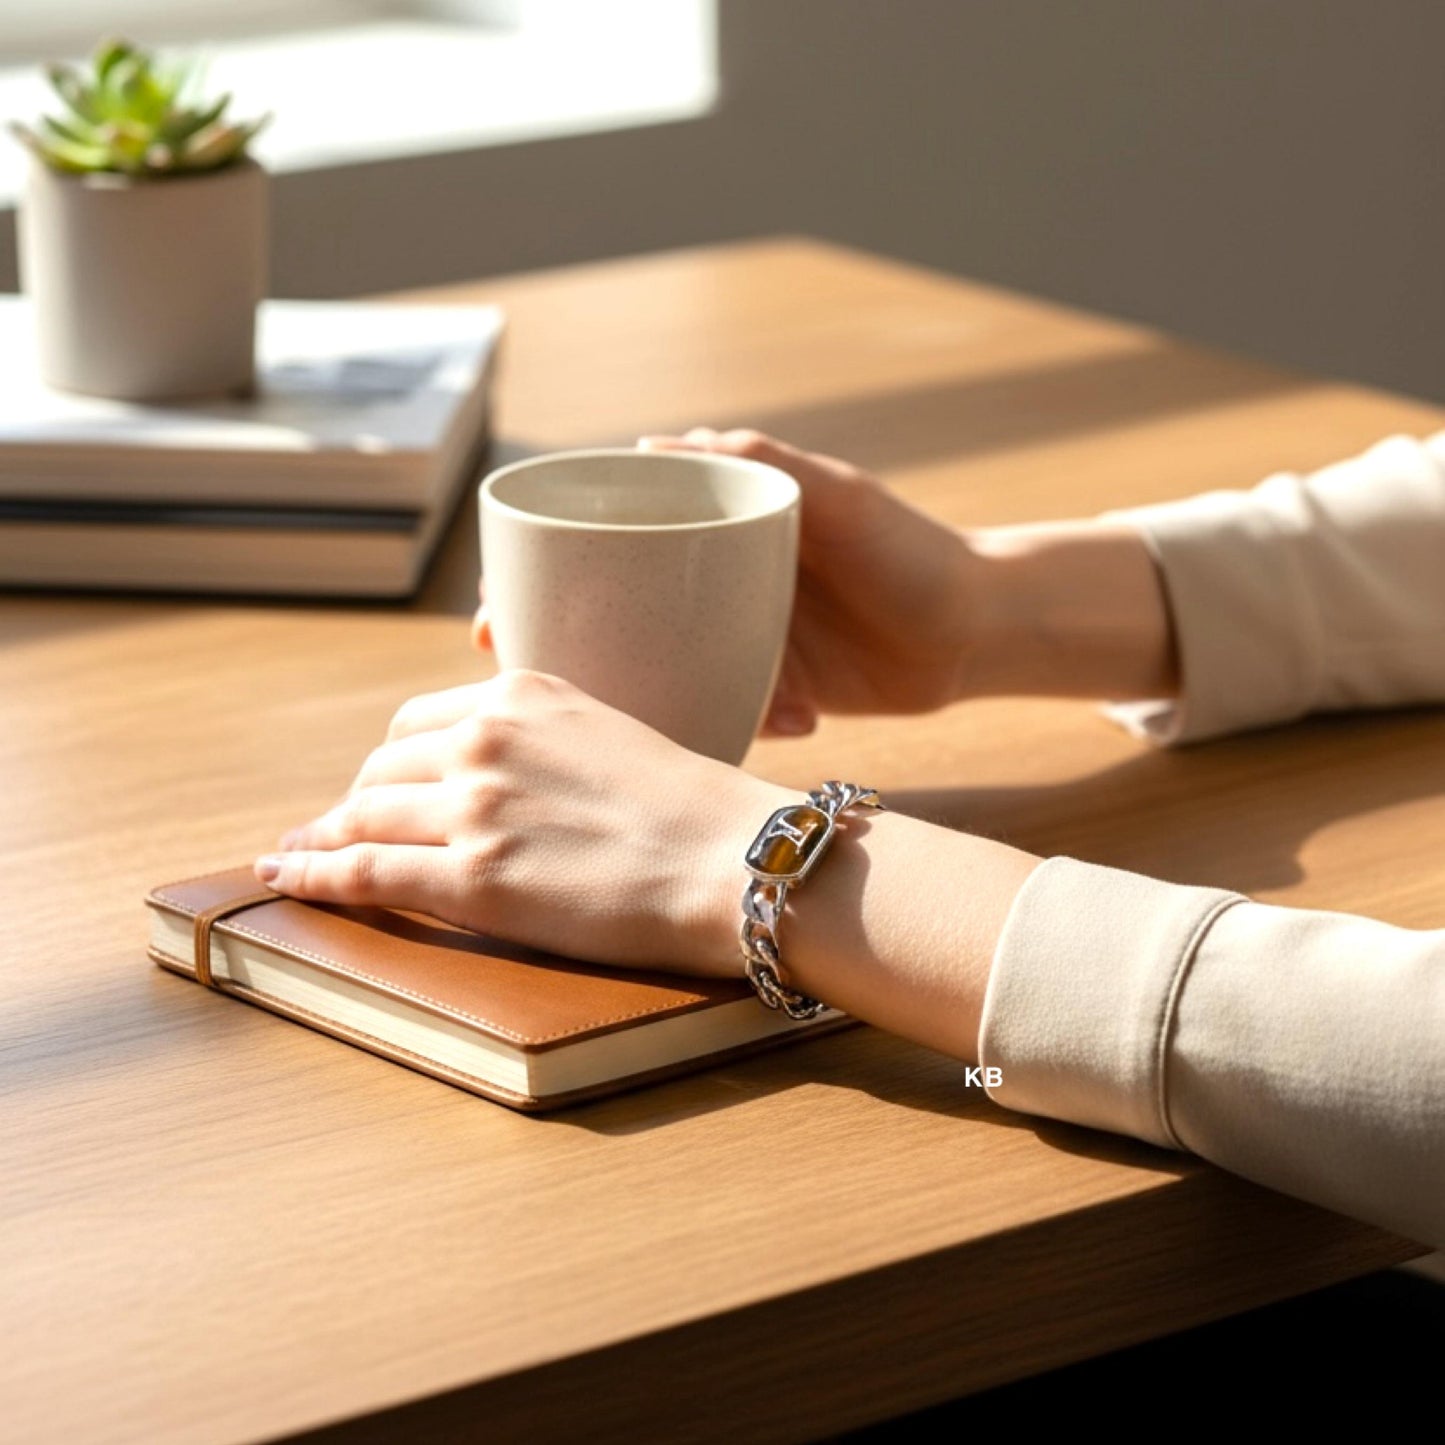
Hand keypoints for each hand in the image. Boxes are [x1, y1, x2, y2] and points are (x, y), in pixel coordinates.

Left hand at [254, 670, 788, 974]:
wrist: (735, 860)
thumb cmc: (695, 808)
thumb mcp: (610, 733)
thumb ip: (547, 738)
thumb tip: (510, 772)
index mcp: (521, 694)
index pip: (418, 723)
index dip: (389, 764)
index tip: (375, 786)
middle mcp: (486, 739)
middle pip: (382, 770)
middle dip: (356, 801)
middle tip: (337, 828)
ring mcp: (475, 809)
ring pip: (362, 817)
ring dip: (324, 837)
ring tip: (298, 854)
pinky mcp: (474, 880)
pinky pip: (364, 872)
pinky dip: (313, 873)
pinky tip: (285, 874)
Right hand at [471, 429, 976, 735]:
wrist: (979, 630)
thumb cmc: (908, 549)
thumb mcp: (834, 496)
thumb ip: (758, 461)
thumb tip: (650, 445)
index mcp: (716, 526)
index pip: (607, 541)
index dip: (540, 576)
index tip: (495, 615)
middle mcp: (714, 581)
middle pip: (611, 612)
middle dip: (563, 649)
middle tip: (524, 686)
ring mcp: (738, 636)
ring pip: (659, 668)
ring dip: (639, 697)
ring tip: (626, 723)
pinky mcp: (770, 686)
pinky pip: (723, 705)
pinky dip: (738, 716)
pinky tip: (790, 716)